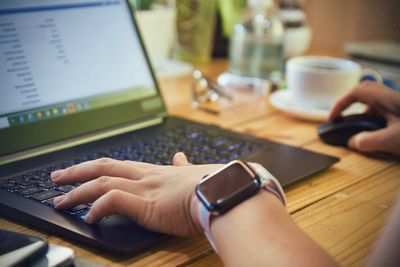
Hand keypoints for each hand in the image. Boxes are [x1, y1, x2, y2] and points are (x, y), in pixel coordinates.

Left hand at [51, 153, 221, 235]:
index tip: (86, 169)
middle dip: (78, 171)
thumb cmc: (214, 184)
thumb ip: (184, 166)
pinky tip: (90, 217)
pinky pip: (112, 201)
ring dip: (78, 191)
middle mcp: (147, 177)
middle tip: (58, 176)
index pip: (121, 165)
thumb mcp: (195, 171)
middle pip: (104, 167)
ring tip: (61, 200)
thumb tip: (181, 157)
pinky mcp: (146, 205)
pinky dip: (97, 208)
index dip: (100, 167)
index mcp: (157, 172)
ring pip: (101, 182)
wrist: (223, 190)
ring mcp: (144, 189)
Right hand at [329, 81, 399, 154]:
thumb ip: (370, 141)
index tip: (332, 118)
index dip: (340, 104)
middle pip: (365, 92)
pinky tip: (376, 132)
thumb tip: (352, 142)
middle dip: (349, 103)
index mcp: (389, 98)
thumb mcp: (394, 140)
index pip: (356, 93)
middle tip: (341, 117)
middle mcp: (393, 98)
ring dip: (363, 112)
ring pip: (376, 102)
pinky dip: (374, 118)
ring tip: (357, 128)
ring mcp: (399, 104)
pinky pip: (385, 110)